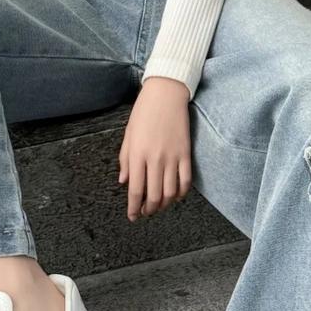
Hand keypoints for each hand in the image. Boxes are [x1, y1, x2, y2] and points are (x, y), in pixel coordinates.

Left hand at [118, 76, 192, 220]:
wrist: (166, 94)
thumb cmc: (143, 112)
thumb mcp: (128, 135)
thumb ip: (125, 160)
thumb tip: (124, 181)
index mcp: (137, 155)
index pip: (136, 190)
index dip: (134, 208)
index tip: (133, 216)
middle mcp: (155, 159)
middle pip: (154, 195)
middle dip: (149, 209)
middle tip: (146, 212)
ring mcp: (172, 157)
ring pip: (171, 192)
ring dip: (165, 205)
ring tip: (159, 206)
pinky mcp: (185, 153)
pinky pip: (186, 181)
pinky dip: (182, 193)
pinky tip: (176, 196)